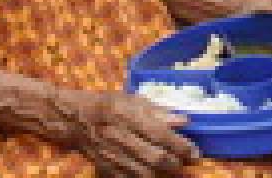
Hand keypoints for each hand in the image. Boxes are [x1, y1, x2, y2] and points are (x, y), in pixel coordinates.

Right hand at [58, 88, 198, 176]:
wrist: (76, 120)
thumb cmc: (109, 105)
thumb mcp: (134, 100)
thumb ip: (159, 111)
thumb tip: (183, 120)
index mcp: (128, 116)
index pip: (161, 135)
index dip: (181, 146)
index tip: (195, 152)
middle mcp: (120, 137)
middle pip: (154, 158)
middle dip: (175, 165)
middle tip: (188, 165)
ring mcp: (112, 156)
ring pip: (143, 173)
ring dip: (163, 175)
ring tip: (175, 172)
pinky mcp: (106, 169)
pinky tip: (154, 175)